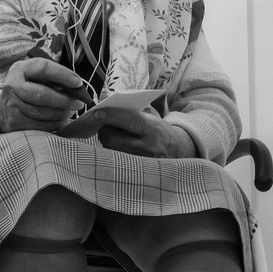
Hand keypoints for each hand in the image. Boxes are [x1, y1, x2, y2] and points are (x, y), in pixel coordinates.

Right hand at [0, 57, 89, 131]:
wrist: (0, 107)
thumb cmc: (26, 90)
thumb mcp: (34, 78)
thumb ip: (52, 79)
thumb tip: (76, 88)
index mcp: (19, 70)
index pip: (43, 68)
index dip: (63, 75)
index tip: (78, 83)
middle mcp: (12, 86)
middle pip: (43, 95)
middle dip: (65, 100)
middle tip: (79, 103)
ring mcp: (11, 106)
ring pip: (43, 113)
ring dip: (62, 114)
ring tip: (71, 112)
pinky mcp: (13, 123)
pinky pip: (40, 126)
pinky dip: (55, 124)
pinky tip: (62, 121)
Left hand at [56, 103, 195, 157]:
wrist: (175, 151)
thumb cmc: (158, 130)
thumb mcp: (150, 116)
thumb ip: (131, 108)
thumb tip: (106, 99)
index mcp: (151, 129)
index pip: (129, 121)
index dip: (111, 116)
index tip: (97, 112)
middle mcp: (145, 147)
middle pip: (112, 140)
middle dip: (105, 131)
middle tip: (106, 126)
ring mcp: (139, 162)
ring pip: (110, 151)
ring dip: (108, 142)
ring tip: (114, 136)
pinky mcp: (134, 172)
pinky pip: (114, 161)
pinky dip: (112, 152)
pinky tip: (118, 147)